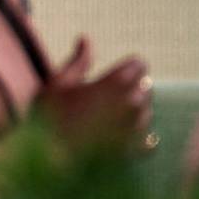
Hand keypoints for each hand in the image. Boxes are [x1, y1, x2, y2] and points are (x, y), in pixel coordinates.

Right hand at [36, 37, 154, 153]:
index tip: (116, 71)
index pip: (139, 65)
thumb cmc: (49, 117)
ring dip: (135, 111)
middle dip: (131, 87)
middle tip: (108, 94)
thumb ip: (79, 60)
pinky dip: (141, 136)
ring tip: (113, 115)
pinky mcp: (133, 152)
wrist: (49, 160)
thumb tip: (86, 37)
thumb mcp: (58, 82)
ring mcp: (134, 130)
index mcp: (114, 83)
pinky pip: (150, 140)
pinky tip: (126, 135)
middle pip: (145, 87)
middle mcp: (131, 104)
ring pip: (147, 112)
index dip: (128, 66)